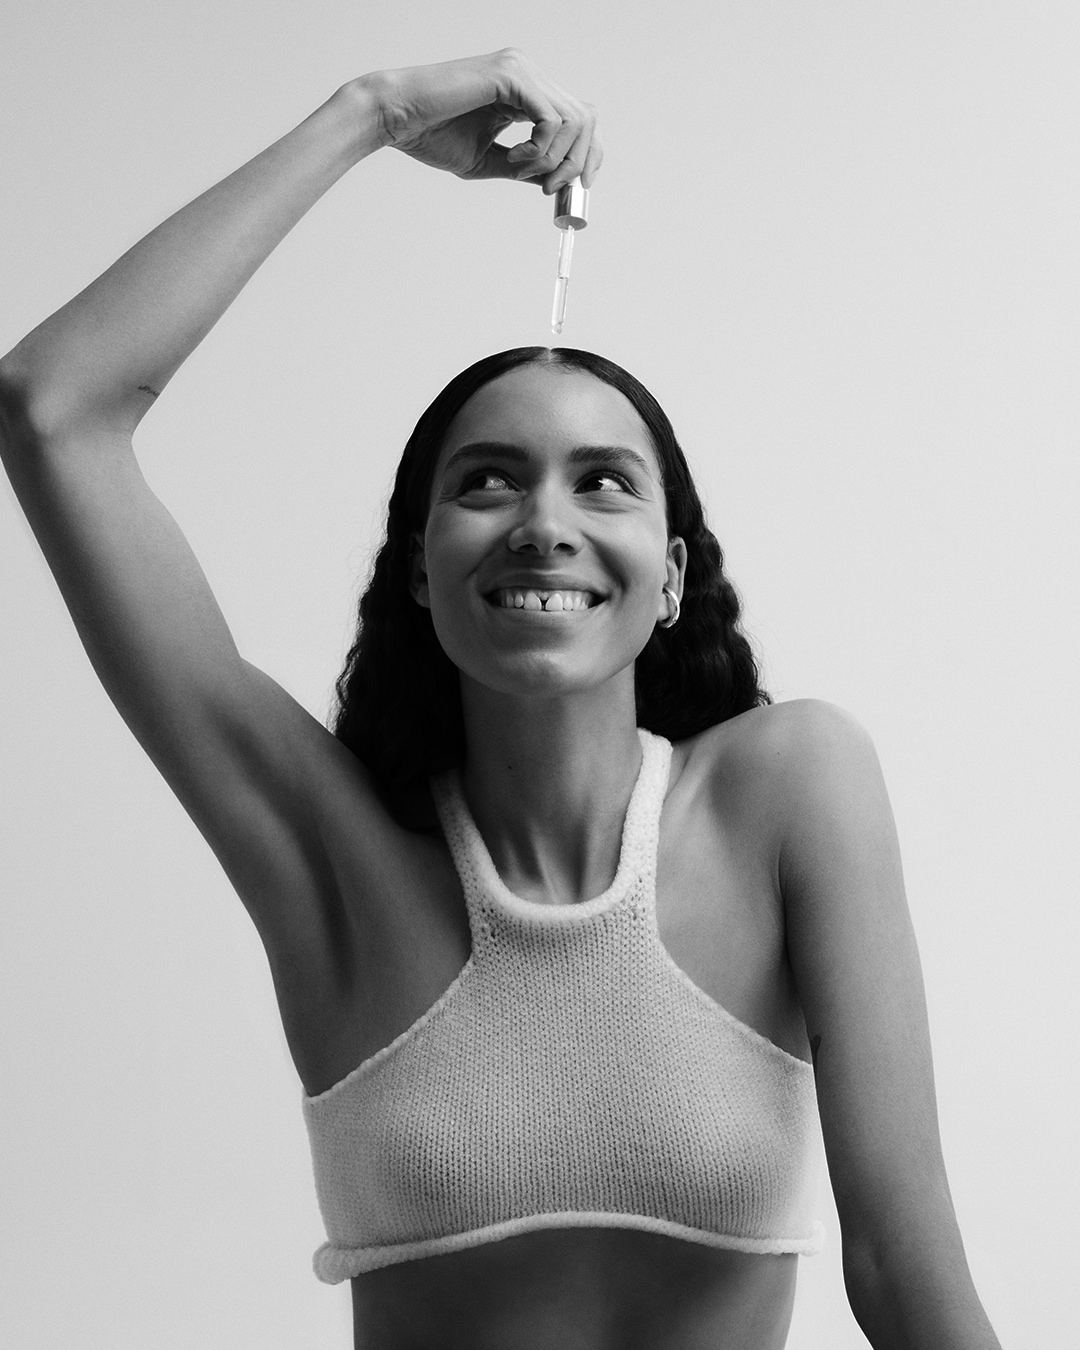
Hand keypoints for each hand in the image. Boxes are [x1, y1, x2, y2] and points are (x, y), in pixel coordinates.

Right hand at [361, 49, 600, 193]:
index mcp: (525, 90)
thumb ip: (524, 167)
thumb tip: (553, 181)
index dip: (586, 155)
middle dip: (577, 163)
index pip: (579, 118)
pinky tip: (513, 158)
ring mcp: (522, 70)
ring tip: (520, 171)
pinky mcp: (511, 76)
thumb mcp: (489, 160)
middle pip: (586, 118)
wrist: (398, 118)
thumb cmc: (432, 135)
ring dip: (555, 159)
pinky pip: (551, 120)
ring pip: (574, 120)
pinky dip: (539, 149)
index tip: (572, 188)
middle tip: (549, 190)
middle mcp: (528, 74)